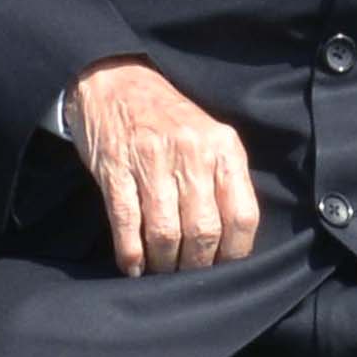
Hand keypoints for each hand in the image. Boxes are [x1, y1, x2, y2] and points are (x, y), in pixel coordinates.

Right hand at [62, 63, 268, 276]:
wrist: (114, 80)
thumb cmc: (168, 118)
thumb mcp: (209, 136)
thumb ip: (225, 179)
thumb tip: (233, 241)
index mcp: (223, 146)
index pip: (242, 214)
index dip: (236, 252)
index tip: (225, 268)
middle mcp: (191, 152)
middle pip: (203, 230)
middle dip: (197, 264)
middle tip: (189, 276)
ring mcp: (150, 160)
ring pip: (165, 232)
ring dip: (164, 264)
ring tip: (161, 272)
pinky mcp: (115, 168)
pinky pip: (126, 223)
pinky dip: (130, 254)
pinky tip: (133, 267)